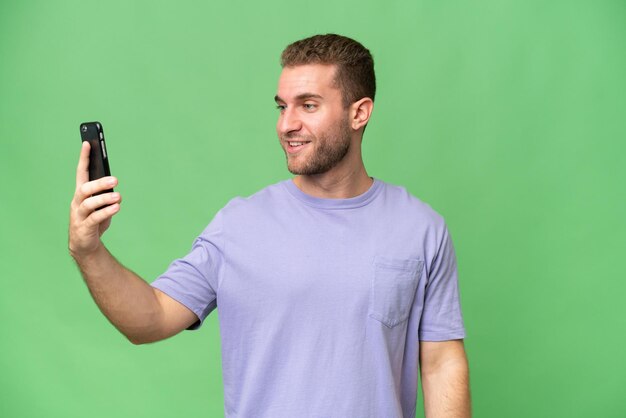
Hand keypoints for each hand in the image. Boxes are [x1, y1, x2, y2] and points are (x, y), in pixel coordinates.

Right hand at [69, 141, 121, 258]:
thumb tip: (112, 184)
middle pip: (84, 188)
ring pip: (88, 203)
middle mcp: (77, 202)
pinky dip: (106, 212)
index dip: (84, 158)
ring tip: (118, 196)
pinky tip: (116, 207)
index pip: (81, 172)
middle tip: (115, 180)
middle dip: (99, 183)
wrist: (85, 244)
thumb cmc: (94, 220)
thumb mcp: (100, 205)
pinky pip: (95, 218)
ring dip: (104, 198)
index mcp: (81, 194)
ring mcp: (79, 215)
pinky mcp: (84, 227)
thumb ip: (104, 193)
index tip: (88, 143)